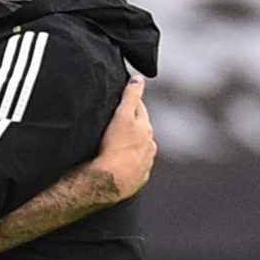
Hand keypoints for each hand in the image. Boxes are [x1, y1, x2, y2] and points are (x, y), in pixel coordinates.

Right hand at [93, 75, 155, 199]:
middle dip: (132, 124)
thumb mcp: (122, 116)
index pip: (139, 109)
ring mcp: (145, 163)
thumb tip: (138, 78)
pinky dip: (128, 162)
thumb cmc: (114, 147)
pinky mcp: (138, 179)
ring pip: (139, 148)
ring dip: (131, 144)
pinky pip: (134, 167)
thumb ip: (131, 96)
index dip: (130, 103)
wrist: (109, 181)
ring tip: (115, 144)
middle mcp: (150, 146)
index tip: (121, 101)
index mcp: (146, 129)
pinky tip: (116, 163)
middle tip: (116, 122)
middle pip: (140, 129)